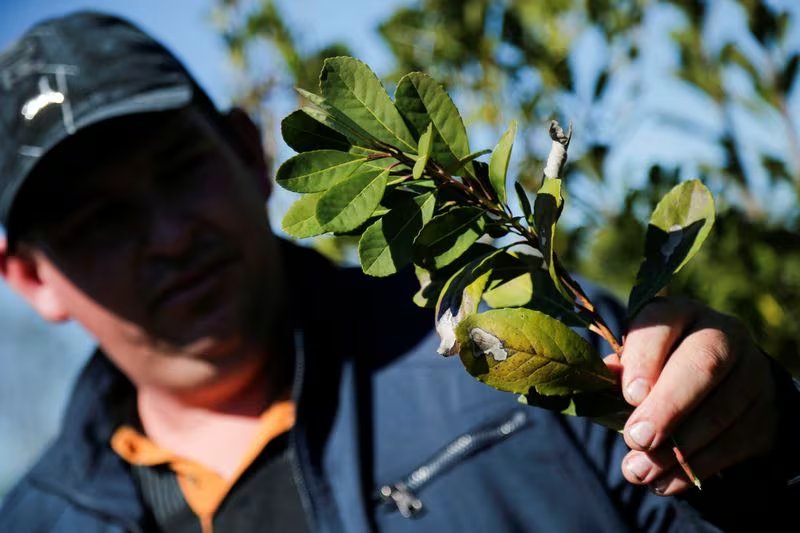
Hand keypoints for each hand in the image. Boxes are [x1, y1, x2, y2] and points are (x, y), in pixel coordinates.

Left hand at [610, 298, 778, 494]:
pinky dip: (695, 468)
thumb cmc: (656, 371)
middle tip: (636, 439)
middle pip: (703, 365)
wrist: (716, 390)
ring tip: (639, 470)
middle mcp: (723, 335)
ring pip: (721, 411)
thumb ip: (617, 372)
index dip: (646, 359)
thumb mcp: (634, 363)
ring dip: (677, 449)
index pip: (664, 323)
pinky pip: (734, 444)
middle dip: (668, 407)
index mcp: (680, 314)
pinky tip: (663, 482)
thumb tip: (594, 383)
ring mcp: (752, 373)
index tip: (629, 396)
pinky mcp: (765, 413)